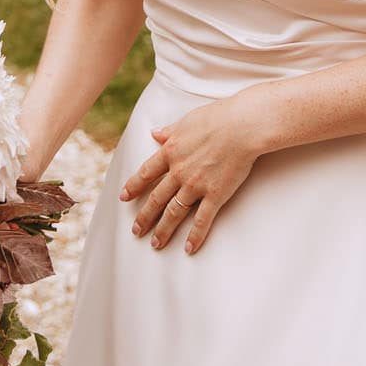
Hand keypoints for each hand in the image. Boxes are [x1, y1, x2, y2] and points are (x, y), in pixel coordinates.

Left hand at [117, 91, 272, 254]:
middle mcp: (179, 171)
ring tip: (156, 244)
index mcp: (171, 152)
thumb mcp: (187, 121)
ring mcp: (196, 185)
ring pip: (174, 212)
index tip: (124, 197)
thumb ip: (170, 131)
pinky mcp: (215, 194)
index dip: (133, 186)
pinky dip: (195, 235)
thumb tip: (155, 133)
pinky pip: (203, 219)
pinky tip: (189, 248)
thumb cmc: (217, 118)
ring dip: (163, 230)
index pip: (146, 173)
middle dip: (145, 217)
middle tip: (136, 231)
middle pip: (157, 198)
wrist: (242, 126)